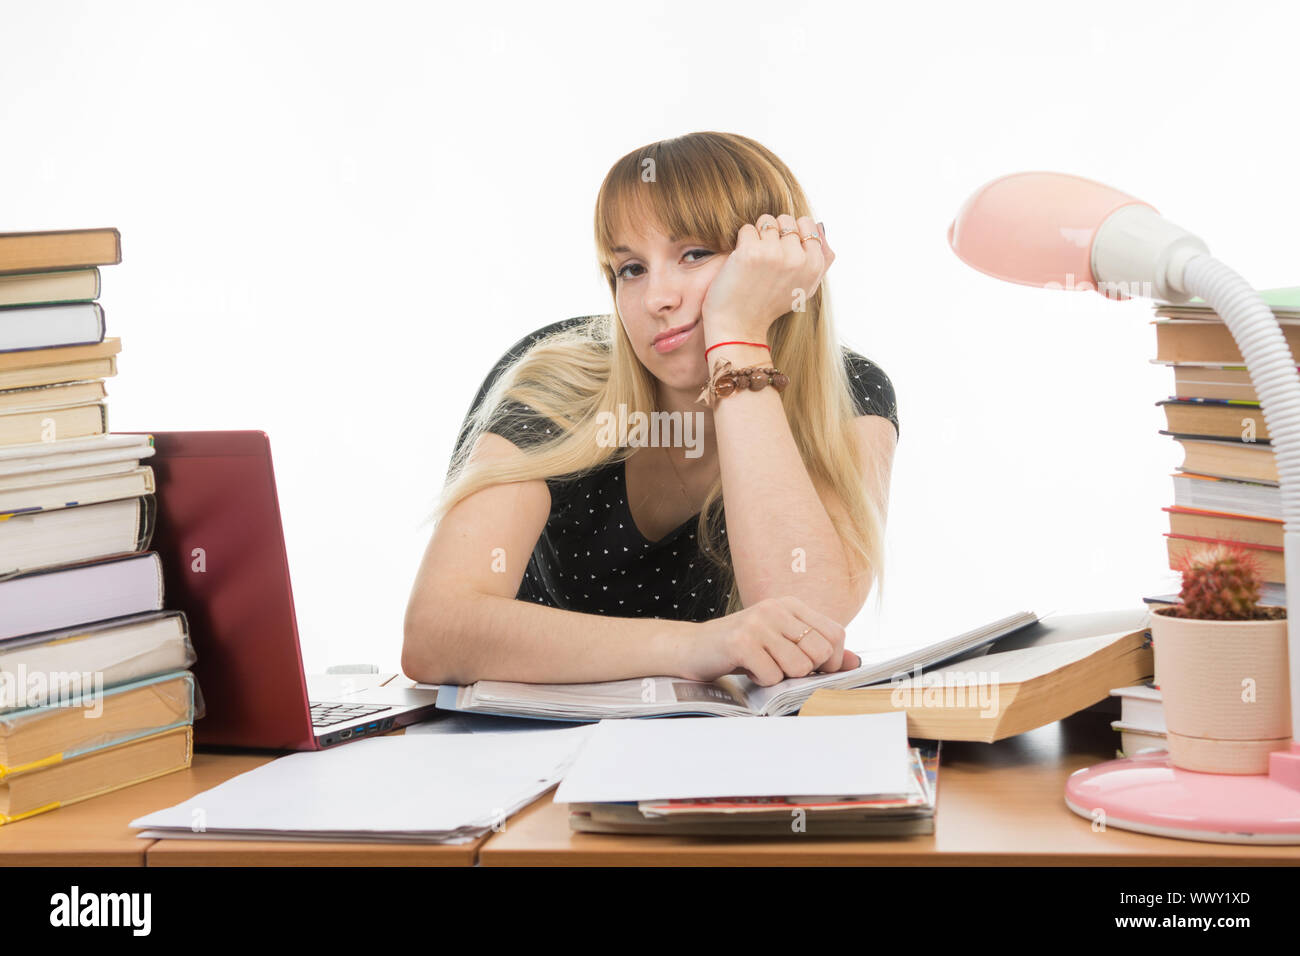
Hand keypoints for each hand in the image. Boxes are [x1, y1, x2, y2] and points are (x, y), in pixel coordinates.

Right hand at [677, 596, 860, 686]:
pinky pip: (771, 675)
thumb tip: (854, 663)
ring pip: (797, 666)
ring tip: (762, 666)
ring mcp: (758, 623)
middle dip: (805, 671)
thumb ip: (817, 650)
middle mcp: (776, 608)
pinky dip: (761, 681)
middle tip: (781, 668)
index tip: (813, 668)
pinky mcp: (740, 642)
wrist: (692, 648)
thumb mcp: (781, 643)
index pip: (835, 634)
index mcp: (791, 605)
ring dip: (780, 677)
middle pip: (820, 652)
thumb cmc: (741, 649)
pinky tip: (747, 669)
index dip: (832, 659)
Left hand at [701, 214, 834, 343]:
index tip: (782, 251)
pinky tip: (742, 262)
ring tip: (754, 260)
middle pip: (786, 220)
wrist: (740, 325)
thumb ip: (820, 258)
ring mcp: (775, 254)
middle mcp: (798, 259)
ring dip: (757, 236)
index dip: (792, 233)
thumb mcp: (806, 287)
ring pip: (766, 221)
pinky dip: (742, 242)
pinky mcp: (751, 252)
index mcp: (814, 265)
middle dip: (775, 232)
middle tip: (766, 258)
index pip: (807, 224)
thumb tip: (819, 225)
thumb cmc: (770, 305)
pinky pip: (747, 229)